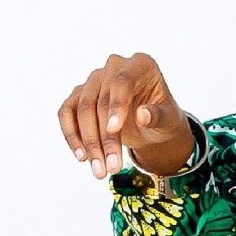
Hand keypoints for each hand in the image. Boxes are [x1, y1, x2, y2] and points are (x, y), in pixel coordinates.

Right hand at [58, 51, 192, 179]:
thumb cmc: (162, 118)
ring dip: (89, 143)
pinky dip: (72, 135)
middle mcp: (114, 67)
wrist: (149, 124)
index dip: (117, 105)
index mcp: (140, 65)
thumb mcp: (169, 120)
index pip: (122, 81)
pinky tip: (82, 157)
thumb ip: (158, 116)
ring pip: (82, 109)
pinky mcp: (79, 96)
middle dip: (104, 138)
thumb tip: (143, 115)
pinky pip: (67, 113)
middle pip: (99, 100)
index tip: (115, 129)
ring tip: (99, 170)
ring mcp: (94, 80)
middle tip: (111, 168)